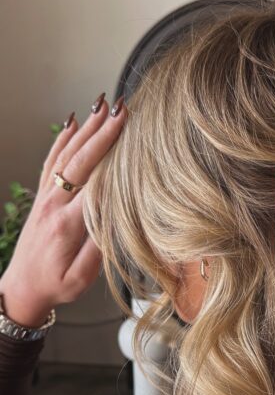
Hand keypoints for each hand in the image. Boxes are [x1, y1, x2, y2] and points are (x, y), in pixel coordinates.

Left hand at [0, 94, 127, 327]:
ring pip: (67, 155)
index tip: (132, 137)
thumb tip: (117, 218)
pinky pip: (52, 161)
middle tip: (123, 109)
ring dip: (86, 128)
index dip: (113, 158)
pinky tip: (74, 122)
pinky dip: (63, 139)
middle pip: (81, 160)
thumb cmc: (55, 286)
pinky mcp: (43, 197)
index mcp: (67, 225)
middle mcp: (54, 205)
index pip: (95, 183)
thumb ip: (98, 249)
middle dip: (103, 133)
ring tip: (103, 104)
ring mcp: (46, 198)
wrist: (21, 289)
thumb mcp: (80, 279)